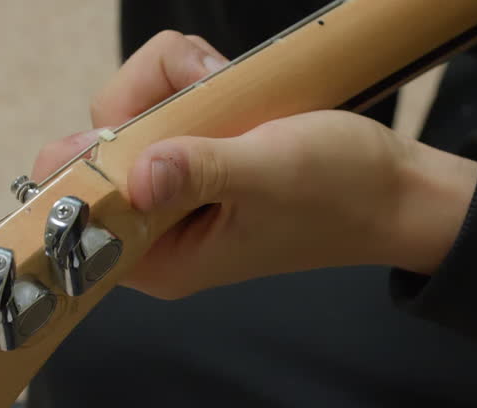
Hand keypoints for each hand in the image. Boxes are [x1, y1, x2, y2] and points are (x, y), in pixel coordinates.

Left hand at [33, 31, 476, 298]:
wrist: (393, 187)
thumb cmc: (342, 193)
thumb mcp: (271, 178)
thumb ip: (201, 172)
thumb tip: (138, 174)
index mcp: (164, 258)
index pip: (84, 217)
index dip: (87, 166)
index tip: (131, 126)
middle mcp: (157, 226)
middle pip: (98, 149)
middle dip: (147, 103)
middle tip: (205, 87)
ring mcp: (175, 187)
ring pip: (129, 114)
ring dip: (174, 83)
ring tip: (228, 84)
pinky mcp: (195, 154)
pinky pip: (162, 103)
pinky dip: (189, 79)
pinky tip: (229, 84)